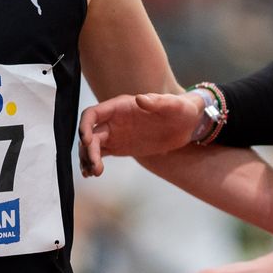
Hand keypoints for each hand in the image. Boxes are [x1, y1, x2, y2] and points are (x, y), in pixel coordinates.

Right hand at [79, 91, 206, 175]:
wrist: (187, 123)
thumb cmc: (180, 109)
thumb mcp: (172, 104)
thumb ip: (156, 102)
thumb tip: (140, 99)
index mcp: (120, 107)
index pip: (93, 114)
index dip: (85, 126)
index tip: (86, 141)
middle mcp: (113, 120)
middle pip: (90, 134)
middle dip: (87, 150)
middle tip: (95, 167)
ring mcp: (115, 134)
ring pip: (92, 146)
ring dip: (88, 159)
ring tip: (93, 173)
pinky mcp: (120, 147)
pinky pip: (101, 155)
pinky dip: (93, 163)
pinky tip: (92, 174)